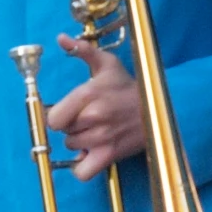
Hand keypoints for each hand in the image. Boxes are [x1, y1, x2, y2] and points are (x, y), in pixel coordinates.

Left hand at [45, 33, 145, 179]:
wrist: (159, 108)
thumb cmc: (128, 86)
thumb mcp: (107, 64)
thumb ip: (82, 50)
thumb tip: (61, 38)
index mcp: (87, 94)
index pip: (52, 118)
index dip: (58, 115)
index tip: (69, 111)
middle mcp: (92, 117)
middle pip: (62, 132)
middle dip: (71, 126)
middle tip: (86, 119)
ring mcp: (101, 138)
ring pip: (72, 148)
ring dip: (79, 143)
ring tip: (94, 131)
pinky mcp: (110, 156)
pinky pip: (83, 172)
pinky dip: (82, 167)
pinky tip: (89, 155)